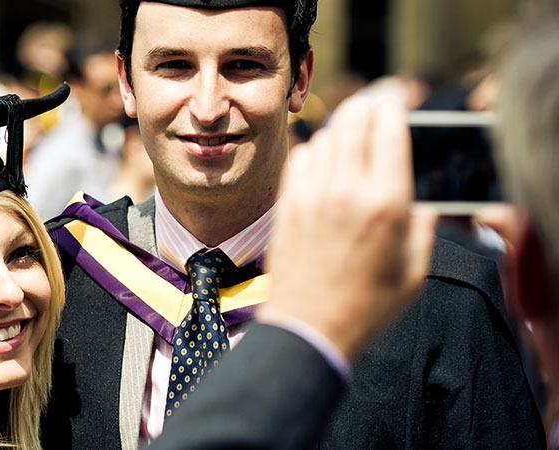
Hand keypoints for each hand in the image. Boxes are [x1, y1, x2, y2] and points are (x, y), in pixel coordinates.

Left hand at [259, 91, 437, 360]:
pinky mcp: (287, 203)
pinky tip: (322, 161)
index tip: (397, 99)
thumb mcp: (415, 271)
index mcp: (388, 203)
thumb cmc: (366, 305)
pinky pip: (300, 156)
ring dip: (341, 128)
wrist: (308, 326)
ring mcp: (312, 194)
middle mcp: (349, 190)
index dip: (395, 105)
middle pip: (355, 119)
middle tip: (373, 103)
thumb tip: (421, 205)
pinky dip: (313, 150)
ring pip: (326, 135)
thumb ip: (423, 230)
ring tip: (351, 136)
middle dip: (367, 105)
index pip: (390, 129)